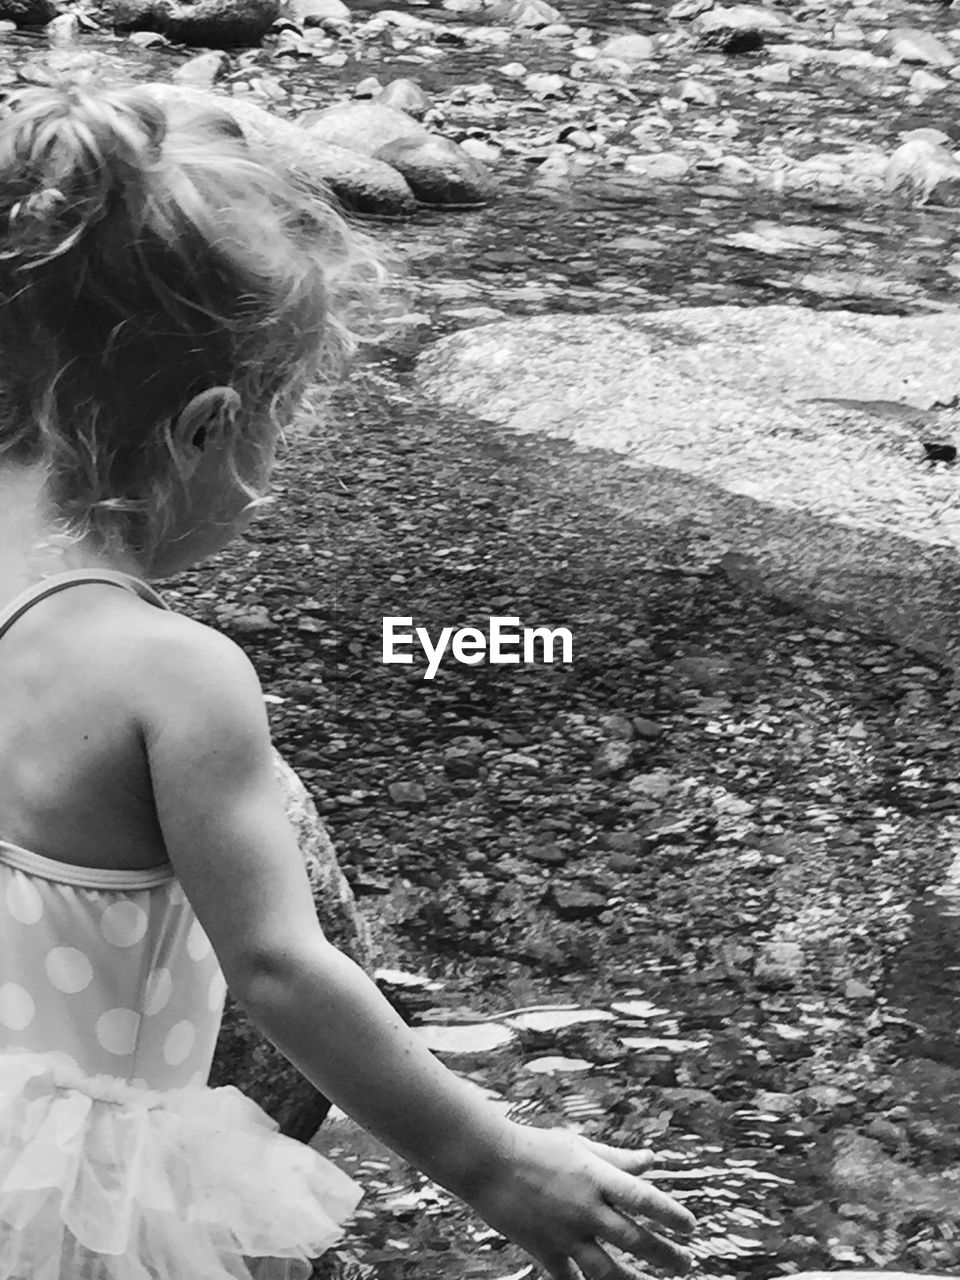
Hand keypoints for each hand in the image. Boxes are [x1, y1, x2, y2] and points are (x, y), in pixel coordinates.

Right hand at [466, 1122, 695, 1279]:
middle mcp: (586, 1208)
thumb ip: (617, 1158)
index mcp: (596, 1177)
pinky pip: (570, 1279)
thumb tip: (651, 1160)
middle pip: (634, 1239)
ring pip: (608, 1270)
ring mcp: (565, 1233)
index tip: (691, 1227)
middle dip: (665, 1255)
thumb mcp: (580, 1145)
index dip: (671, 1215)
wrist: (488, 1162)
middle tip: (687, 1264)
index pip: (644, 1198)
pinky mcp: (545, 1250)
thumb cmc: (536, 1147)